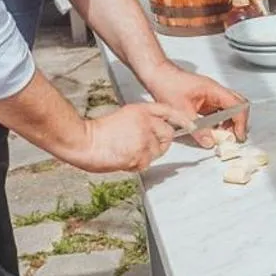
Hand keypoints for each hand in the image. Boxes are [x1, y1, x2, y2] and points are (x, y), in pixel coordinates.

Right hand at [63, 101, 184, 173]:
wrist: (84, 140)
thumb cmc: (99, 132)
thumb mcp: (124, 116)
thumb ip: (143, 122)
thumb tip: (154, 133)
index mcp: (141, 110)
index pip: (169, 112)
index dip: (182, 119)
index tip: (191, 125)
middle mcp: (146, 122)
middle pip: (168, 135)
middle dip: (160, 143)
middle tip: (141, 146)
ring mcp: (144, 139)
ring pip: (157, 151)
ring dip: (146, 155)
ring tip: (127, 151)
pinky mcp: (140, 154)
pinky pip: (146, 163)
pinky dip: (136, 165)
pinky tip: (123, 158)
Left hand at [140, 62, 247, 148]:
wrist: (158, 75)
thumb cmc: (167, 84)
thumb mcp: (181, 110)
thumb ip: (197, 128)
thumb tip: (209, 141)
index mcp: (214, 90)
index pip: (237, 105)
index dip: (240, 122)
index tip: (238, 135)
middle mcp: (215, 91)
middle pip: (238, 106)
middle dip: (239, 123)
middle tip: (234, 138)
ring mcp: (211, 96)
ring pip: (229, 110)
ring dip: (229, 123)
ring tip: (223, 137)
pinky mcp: (205, 101)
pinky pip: (219, 112)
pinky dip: (219, 123)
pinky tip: (212, 131)